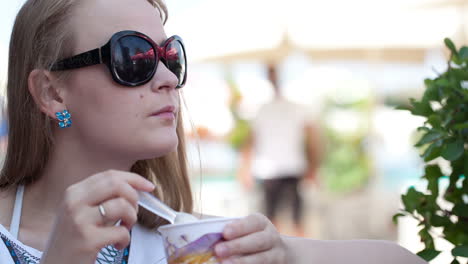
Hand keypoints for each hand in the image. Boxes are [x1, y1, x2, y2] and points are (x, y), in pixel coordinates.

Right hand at [40, 170, 154, 263]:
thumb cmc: (73, 240)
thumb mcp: (82, 212)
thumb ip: (102, 199)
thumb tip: (135, 189)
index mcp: (74, 192)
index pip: (110, 175)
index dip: (134, 179)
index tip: (149, 187)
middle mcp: (74, 202)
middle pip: (117, 185)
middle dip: (134, 197)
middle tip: (132, 213)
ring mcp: (79, 220)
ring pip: (122, 206)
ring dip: (131, 218)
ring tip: (124, 229)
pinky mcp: (87, 240)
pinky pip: (121, 231)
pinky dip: (125, 239)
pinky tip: (117, 245)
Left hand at [214, 213, 287, 263]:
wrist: (276, 252)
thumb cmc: (250, 238)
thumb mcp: (245, 230)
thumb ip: (231, 232)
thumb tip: (207, 238)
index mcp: (261, 223)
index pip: (253, 222)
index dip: (240, 227)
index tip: (225, 232)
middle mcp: (272, 238)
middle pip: (258, 241)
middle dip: (238, 246)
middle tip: (218, 250)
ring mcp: (276, 255)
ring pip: (262, 259)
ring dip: (242, 262)